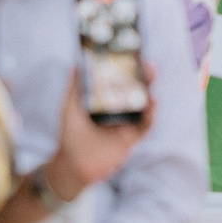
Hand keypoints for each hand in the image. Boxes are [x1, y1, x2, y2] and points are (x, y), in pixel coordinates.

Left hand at [49, 64, 153, 193]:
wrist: (74, 165)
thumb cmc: (69, 136)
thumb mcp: (70, 108)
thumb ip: (75, 88)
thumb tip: (76, 64)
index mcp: (106, 101)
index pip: (121, 82)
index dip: (129, 70)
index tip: (134, 58)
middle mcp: (119, 110)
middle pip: (136, 91)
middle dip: (145, 78)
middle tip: (150, 66)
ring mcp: (127, 123)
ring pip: (144, 106)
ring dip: (150, 93)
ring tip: (151, 83)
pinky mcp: (132, 137)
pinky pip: (146, 125)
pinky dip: (151, 115)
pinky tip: (152, 104)